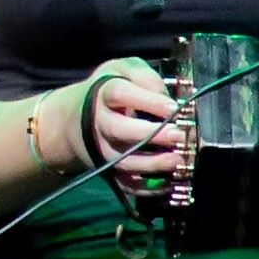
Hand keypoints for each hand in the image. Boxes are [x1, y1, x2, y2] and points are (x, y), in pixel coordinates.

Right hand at [72, 57, 182, 192]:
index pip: (120, 94)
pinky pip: (127, 184)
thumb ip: (144, 76)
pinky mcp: (110, 171)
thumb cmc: (111, 90)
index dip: (149, 101)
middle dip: (151, 134)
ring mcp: (104, 150)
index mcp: (104, 94)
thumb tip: (167, 97)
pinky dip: (148, 188)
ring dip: (154, 164)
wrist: (78, 119)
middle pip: (120, 130)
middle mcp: (101, 124)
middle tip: (179, 135)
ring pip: (124, 161)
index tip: (176, 107)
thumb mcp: (123, 71)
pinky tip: (170, 181)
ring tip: (179, 161)